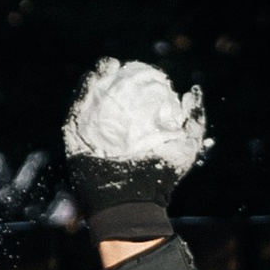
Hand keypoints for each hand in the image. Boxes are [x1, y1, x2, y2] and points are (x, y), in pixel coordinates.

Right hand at [62, 59, 210, 248]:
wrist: (134, 204)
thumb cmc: (161, 178)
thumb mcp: (187, 146)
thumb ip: (194, 121)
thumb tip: (193, 92)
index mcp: (134, 131)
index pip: (132, 99)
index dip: (135, 80)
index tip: (141, 68)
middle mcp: (112, 133)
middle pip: (109, 97)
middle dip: (112, 76)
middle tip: (119, 64)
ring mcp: (92, 137)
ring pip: (91, 100)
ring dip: (96, 80)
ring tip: (108, 66)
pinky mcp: (75, 142)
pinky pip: (77, 112)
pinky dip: (83, 94)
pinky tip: (94, 79)